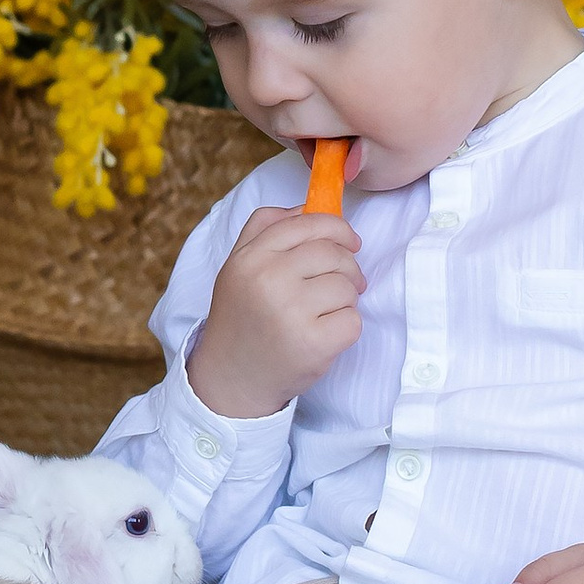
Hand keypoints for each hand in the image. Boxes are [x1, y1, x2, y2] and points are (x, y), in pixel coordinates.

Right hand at [186, 200, 362, 418]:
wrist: (230, 378)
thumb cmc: (242, 318)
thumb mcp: (238, 266)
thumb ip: (266, 229)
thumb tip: (309, 205)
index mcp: (250, 258)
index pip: (306, 224)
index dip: (337, 228)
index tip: (350, 241)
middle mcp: (268, 280)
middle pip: (333, 254)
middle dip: (347, 268)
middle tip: (342, 285)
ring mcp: (291, 313)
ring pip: (347, 286)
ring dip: (345, 300)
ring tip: (324, 313)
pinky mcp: (313, 344)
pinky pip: (353, 320)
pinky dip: (346, 328)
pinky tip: (324, 335)